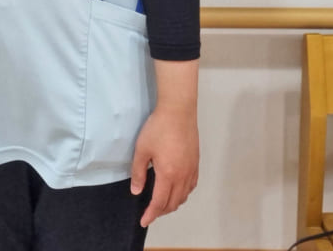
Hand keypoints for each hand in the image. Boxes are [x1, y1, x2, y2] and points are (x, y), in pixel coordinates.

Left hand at [130, 104, 198, 227]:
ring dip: (173, 203)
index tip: (143, 221)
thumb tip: (137, 192)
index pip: (159, 202)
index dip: (151, 214)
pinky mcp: (196, 162)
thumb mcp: (142, 150)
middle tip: (150, 212)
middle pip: (173, 202)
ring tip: (162, 203)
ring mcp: (191, 169)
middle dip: (161, 211)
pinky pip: (191, 186)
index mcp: (168, 174)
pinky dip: (183, 193)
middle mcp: (182, 176)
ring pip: (184, 196)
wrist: (178, 111)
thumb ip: (139, 173)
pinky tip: (177, 190)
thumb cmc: (158, 129)